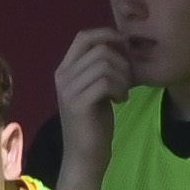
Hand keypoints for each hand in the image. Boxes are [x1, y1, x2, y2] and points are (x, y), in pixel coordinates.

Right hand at [53, 29, 132, 180]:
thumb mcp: (95, 90)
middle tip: (128, 80)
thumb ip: (99, 69)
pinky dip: (120, 88)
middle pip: (99, 49)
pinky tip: (121, 100)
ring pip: (104, 64)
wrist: (85, 156)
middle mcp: (62, 76)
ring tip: (123, 92)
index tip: (126, 45)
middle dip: (122, 61)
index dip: (107, 34)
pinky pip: (105, 81)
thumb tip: (120, 44)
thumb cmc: (93, 124)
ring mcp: (68, 90)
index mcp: (64, 70)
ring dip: (123, 77)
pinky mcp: (78, 104)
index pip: (83, 37)